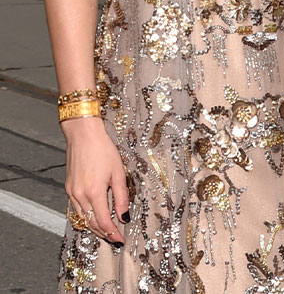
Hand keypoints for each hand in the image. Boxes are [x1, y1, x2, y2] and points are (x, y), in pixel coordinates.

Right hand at [63, 117, 129, 243]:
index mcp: (94, 192)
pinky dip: (86, 217)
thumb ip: (121, 196)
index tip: (121, 240)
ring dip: (95, 228)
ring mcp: (72, 193)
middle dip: (104, 234)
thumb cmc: (103, 149)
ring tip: (107, 232)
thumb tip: (124, 216)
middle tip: (115, 239)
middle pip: (92, 224)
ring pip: (83, 219)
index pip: (104, 222)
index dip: (113, 233)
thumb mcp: (118, 172)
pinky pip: (77, 210)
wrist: (83, 135)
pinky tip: (95, 216)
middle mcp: (80, 195)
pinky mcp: (69, 188)